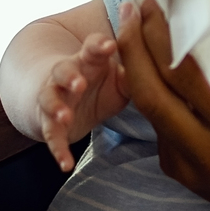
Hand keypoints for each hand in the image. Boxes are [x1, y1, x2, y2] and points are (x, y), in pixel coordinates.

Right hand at [35, 31, 127, 170]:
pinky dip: (57, 150)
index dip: (99, 45)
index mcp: (88, 60)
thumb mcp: (119, 79)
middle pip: (63, 70)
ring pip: (49, 98)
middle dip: (70, 77)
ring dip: (56, 107)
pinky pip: (51, 135)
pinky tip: (66, 164)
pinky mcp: (50, 123)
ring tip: (64, 116)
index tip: (109, 46)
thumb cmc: (98, 84)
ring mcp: (55, 98)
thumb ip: (134, 76)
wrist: (64, 99)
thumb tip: (160, 74)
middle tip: (79, 84)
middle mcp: (66, 76)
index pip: (91, 47)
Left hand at [114, 0, 209, 210]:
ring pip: (147, 110)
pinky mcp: (177, 171)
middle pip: (151, 93)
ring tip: (133, 33)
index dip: (161, 37)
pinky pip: (156, 126)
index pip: (184, 74)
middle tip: (129, 12)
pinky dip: (151, 94)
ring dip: (134, 68)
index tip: (151, 7)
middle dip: (133, 48)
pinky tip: (148, 69)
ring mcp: (189, 167)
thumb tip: (194, 15)